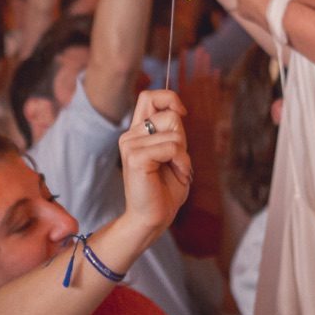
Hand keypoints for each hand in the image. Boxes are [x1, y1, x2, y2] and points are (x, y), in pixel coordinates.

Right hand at [118, 89, 192, 237]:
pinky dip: (182, 162)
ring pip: (174, 133)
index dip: (169, 98)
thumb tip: (177, 110)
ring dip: (184, 155)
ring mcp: (130, 145)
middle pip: (168, 115)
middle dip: (182, 137)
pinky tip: (177, 175)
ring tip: (176, 172)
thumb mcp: (174, 153)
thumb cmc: (165, 190)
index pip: (149, 96)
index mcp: (138, 133)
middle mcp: (130, 135)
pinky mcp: (135, 157)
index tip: (182, 114)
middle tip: (178, 160)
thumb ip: (172, 131)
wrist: (154, 218)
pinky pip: (171, 147)